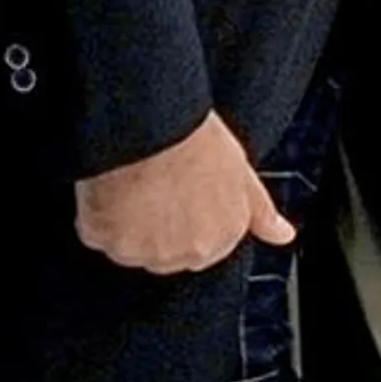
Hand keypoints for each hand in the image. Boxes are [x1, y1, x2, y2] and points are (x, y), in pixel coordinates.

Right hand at [76, 115, 289, 272]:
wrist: (155, 127)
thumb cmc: (199, 143)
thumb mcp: (243, 175)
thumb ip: (261, 214)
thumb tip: (283, 236)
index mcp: (223, 238)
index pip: (201, 251)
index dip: (185, 223)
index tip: (177, 200)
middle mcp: (187, 253)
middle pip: (163, 254)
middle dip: (156, 229)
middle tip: (154, 190)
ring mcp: (145, 251)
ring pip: (128, 248)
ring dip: (125, 225)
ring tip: (135, 185)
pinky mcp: (106, 242)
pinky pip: (96, 236)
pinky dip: (97, 217)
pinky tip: (111, 189)